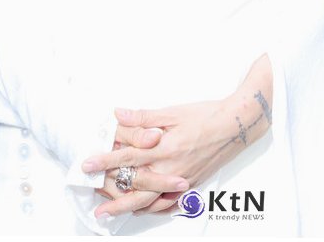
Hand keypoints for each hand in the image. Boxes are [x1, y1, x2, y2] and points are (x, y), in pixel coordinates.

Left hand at [83, 91, 269, 218]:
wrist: (236, 125)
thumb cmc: (206, 115)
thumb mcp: (172, 112)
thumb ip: (143, 117)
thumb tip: (118, 115)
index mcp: (165, 148)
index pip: (128, 157)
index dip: (106, 161)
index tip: (88, 165)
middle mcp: (172, 168)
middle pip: (137, 188)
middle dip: (113, 196)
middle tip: (96, 203)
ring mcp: (182, 179)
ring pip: (151, 200)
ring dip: (129, 206)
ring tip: (112, 212)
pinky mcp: (191, 184)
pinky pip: (169, 203)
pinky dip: (153, 208)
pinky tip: (142, 209)